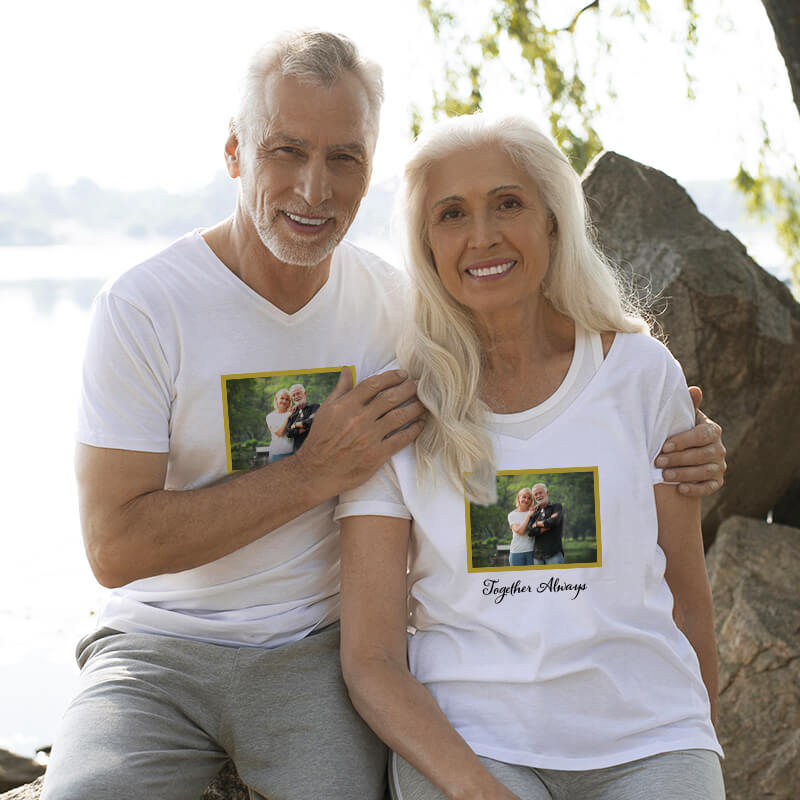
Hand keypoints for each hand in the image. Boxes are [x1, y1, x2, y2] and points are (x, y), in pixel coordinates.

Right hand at [293, 368, 425, 493]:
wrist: (317, 471)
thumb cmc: (320, 439)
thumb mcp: (326, 410)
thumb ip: (340, 389)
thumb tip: (348, 370)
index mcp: (346, 406)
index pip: (373, 384)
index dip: (391, 377)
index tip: (403, 374)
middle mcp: (359, 419)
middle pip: (390, 398)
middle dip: (408, 389)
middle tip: (419, 385)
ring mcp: (369, 437)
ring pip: (399, 417)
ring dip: (415, 408)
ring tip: (425, 402)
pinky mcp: (377, 455)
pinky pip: (401, 439)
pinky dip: (414, 430)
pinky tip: (421, 424)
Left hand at [655, 386, 725, 496]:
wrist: (685, 454)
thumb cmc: (680, 431)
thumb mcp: (683, 418)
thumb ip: (688, 405)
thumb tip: (694, 389)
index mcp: (712, 431)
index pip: (702, 435)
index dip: (684, 441)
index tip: (664, 445)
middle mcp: (719, 449)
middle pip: (702, 455)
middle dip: (678, 459)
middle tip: (657, 462)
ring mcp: (719, 466)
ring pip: (704, 472)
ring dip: (683, 474)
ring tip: (664, 476)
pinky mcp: (717, 482)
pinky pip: (710, 488)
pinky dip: (695, 489)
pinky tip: (680, 489)